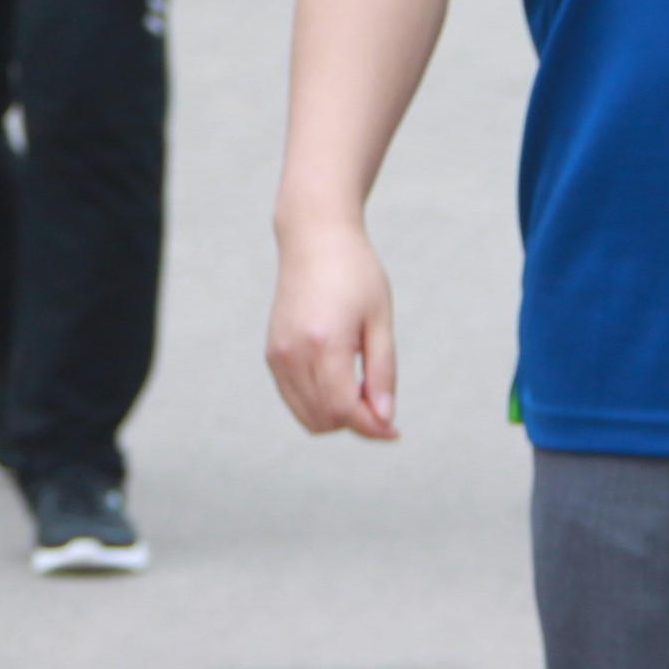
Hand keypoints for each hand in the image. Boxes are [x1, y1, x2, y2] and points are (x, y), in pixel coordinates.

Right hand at [267, 220, 397, 440]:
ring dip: (337, 416)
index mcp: (324, 343)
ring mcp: (278, 355)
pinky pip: (294, 399)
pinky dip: (318, 403)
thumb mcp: (380, 319)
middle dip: (357, 423)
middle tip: (381, 402)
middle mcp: (294, 353)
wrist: (313, 238)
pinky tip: (341, 381)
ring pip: (307, 416)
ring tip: (363, 390)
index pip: (345, 409)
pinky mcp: (272, 353)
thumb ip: (382, 372)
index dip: (373, 427)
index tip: (396, 431)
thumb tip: (384, 418)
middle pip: (325, 419)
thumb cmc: (355, 272)